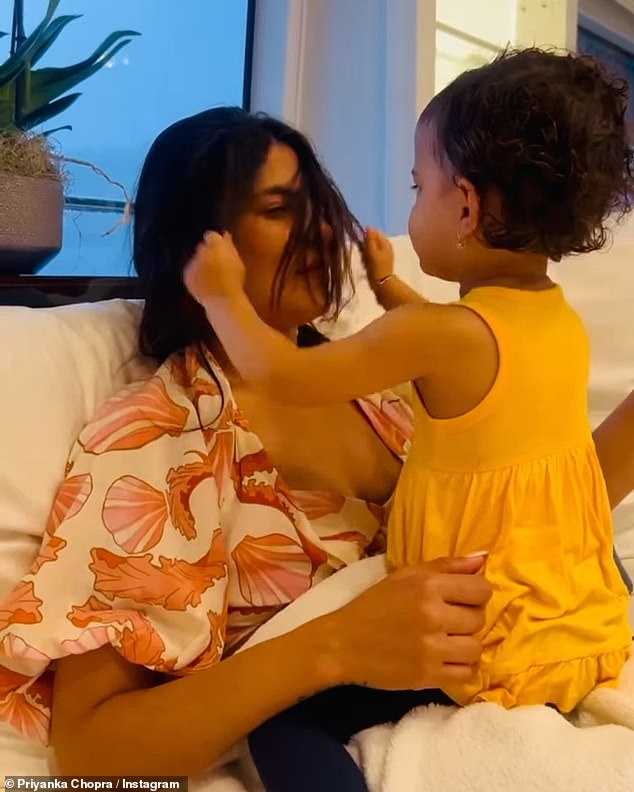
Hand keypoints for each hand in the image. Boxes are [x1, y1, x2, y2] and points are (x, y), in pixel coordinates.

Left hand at [183, 231, 245, 304]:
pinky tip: (205, 283)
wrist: (223, 300)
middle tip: (217, 264)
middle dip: (207, 253)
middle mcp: (200, 251)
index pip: (211, 236)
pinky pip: (190, 272)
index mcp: (215, 244)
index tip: (220, 249)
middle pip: (201, 247)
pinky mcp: (187, 275)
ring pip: (195, 260)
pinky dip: (196, 276)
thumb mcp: (238, 262)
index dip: (215, 242)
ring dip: (201, 265)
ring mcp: (192, 263)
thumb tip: (225, 235)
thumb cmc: (234, 281)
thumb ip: (230, 247)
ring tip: (212, 277)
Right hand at [325, 555, 490, 690]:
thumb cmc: (374, 605)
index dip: (476, 594)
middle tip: (448, 621)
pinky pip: (466, 674)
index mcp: (428, 585)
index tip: (461, 600)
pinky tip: (444, 659)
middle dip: (468, 619)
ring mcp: (431, 647)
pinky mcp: (428, 675)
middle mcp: (432, 614)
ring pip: (476, 648)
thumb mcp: (405, 576)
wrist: (343, 643)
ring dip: (465, 646)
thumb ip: (446, 566)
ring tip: (446, 642)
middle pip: (480, 619)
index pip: (481, 589)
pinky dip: (459, 668)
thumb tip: (483, 559)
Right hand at [362, 227, 393, 290]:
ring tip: (364, 259)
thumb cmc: (377, 267)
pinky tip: (365, 263)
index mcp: (385, 242)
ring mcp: (383, 254)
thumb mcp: (372, 251)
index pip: (374, 231)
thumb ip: (370, 238)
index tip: (360, 242)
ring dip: (365, 252)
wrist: (382, 284)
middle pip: (372, 239)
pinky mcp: (380, 261)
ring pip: (370, 247)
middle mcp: (386, 246)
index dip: (366, 235)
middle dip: (365, 244)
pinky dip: (366, 258)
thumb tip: (368, 227)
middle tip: (362, 252)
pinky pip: (370, 255)